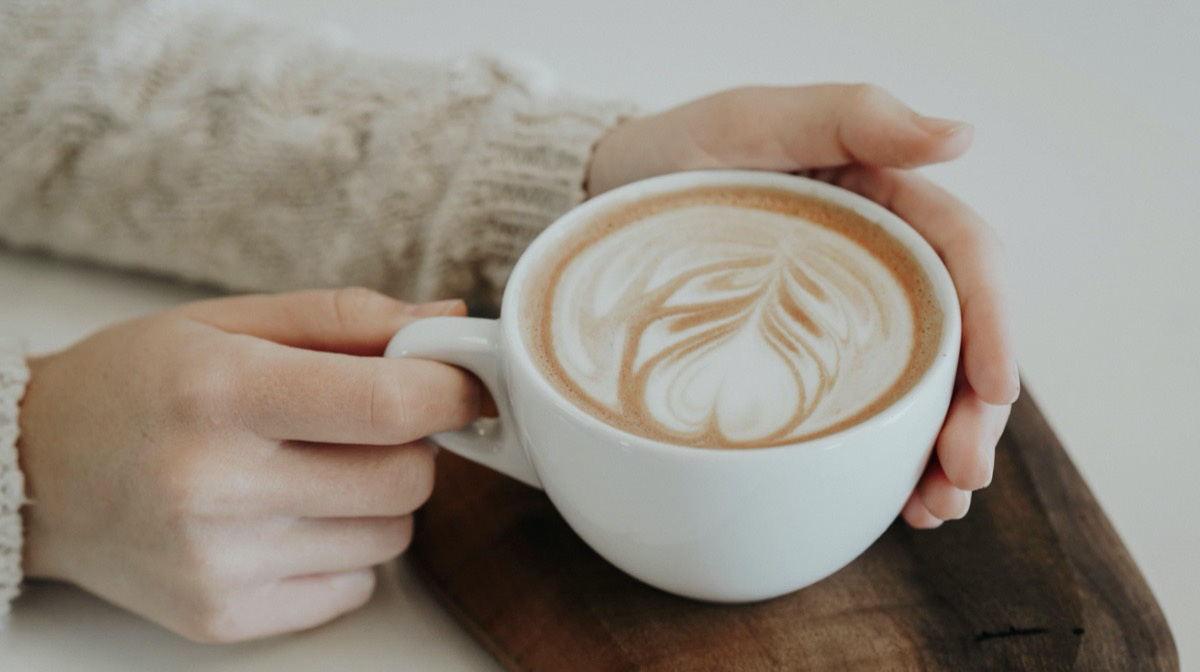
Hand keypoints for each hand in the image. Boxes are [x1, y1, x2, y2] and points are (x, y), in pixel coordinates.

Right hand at [18, 289, 479, 641]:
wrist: (37, 472)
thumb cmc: (137, 384)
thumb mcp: (230, 322)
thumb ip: (346, 318)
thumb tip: (449, 321)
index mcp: (222, 393)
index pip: (388, 403)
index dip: (451, 391)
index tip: (464, 383)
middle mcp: (216, 486)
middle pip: (407, 478)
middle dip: (411, 444)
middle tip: (365, 424)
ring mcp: (219, 563)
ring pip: (392, 537)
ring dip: (378, 499)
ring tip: (313, 470)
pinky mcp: (223, 616)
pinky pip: (355, 586)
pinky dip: (346, 551)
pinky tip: (290, 519)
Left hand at [589, 84, 1018, 526]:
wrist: (607, 201)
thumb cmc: (676, 155)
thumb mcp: (753, 121)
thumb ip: (851, 116)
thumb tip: (962, 136)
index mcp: (885, 205)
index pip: (967, 260)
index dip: (995, 325)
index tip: (995, 390)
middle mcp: (878, 267)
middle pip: (957, 339)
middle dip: (974, 412)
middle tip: (962, 477)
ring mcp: (845, 321)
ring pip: (920, 387)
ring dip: (941, 450)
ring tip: (936, 508)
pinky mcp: (807, 362)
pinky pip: (863, 412)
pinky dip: (888, 458)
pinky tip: (896, 498)